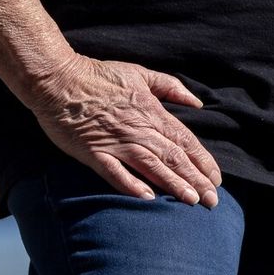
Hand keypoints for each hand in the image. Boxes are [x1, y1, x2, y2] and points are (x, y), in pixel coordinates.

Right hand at [23, 51, 223, 206]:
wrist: (57, 79)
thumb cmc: (97, 75)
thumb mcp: (139, 73)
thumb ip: (169, 87)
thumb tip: (196, 102)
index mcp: (150, 110)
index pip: (184, 139)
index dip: (202, 161)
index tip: (216, 179)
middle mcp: (137, 128)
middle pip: (173, 157)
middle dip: (196, 179)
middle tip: (212, 201)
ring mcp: (115, 142)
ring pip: (151, 166)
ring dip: (173, 184)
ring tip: (191, 201)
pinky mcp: (94, 153)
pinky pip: (116, 172)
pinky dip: (131, 185)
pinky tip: (147, 198)